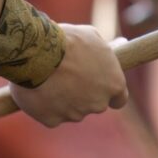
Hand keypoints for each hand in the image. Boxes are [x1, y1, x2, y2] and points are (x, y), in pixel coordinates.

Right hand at [10, 25, 128, 126]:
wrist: (37, 53)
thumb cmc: (66, 41)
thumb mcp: (91, 37)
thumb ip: (103, 50)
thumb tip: (120, 44)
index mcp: (114, 83)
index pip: (119, 98)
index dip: (108, 93)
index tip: (99, 86)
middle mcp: (98, 103)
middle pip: (93, 104)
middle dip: (83, 94)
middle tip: (67, 76)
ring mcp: (76, 114)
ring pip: (70, 109)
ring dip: (62, 98)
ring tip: (48, 77)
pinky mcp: (53, 120)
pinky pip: (50, 114)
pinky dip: (44, 105)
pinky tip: (37, 88)